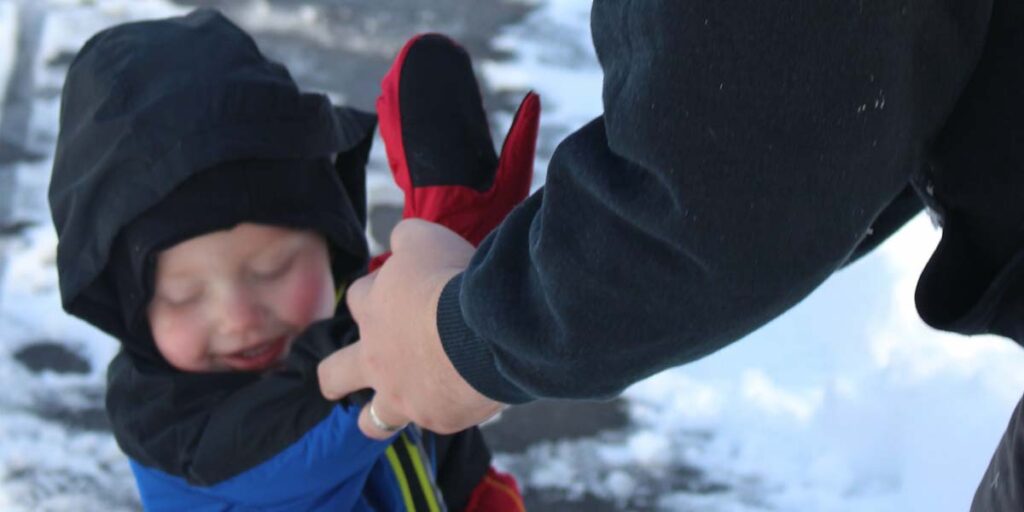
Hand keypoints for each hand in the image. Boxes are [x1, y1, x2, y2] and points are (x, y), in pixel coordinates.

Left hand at [317, 219, 504, 439]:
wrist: (485, 329)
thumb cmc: (451, 280)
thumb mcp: (425, 239)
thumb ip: (406, 239)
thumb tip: (400, 242)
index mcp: (371, 310)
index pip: (359, 297)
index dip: (378, 292)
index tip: (405, 290)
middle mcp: (375, 358)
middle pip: (334, 373)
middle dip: (335, 376)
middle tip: (348, 373)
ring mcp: (402, 395)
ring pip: (371, 420)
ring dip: (377, 415)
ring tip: (397, 409)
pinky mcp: (437, 418)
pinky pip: (435, 420)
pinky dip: (446, 410)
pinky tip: (465, 398)